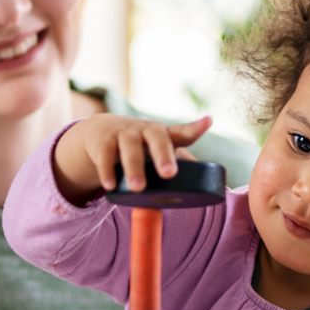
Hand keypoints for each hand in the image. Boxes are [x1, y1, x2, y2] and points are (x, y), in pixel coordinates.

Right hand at [52, 114, 212, 203]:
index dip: (195, 127)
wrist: (102, 132)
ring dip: (134, 167)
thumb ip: (180, 165)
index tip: (207, 121)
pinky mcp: (103, 142)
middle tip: (169, 174)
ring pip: (129, 147)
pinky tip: (110, 186)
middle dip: (163, 155)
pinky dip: (107, 171)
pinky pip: (105, 155)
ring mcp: (124, 134)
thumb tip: (205, 188)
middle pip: (156, 137)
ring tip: (138, 187)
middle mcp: (145, 130)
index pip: (183, 132)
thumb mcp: (159, 152)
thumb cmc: (141, 147)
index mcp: (164, 135)